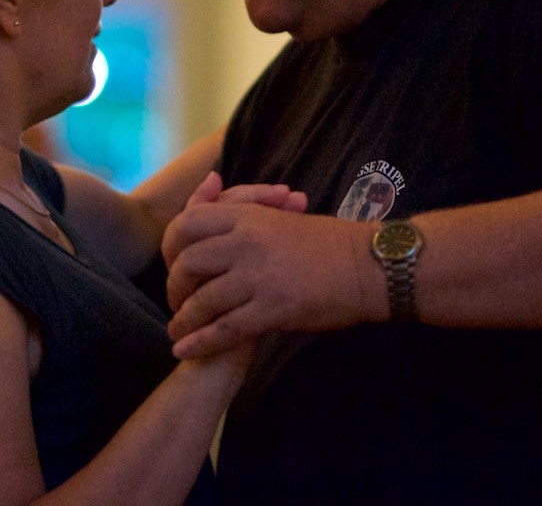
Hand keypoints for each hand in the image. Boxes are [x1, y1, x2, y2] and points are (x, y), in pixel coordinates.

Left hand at [161, 177, 377, 358]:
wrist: (369, 266)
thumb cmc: (329, 241)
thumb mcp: (280, 215)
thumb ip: (245, 210)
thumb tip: (210, 191)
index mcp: (247, 216)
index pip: (187, 223)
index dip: (172, 247)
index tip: (175, 266)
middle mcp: (245, 241)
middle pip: (187, 263)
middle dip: (175, 287)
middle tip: (177, 303)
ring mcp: (258, 275)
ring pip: (202, 300)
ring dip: (184, 320)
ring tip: (177, 332)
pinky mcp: (273, 308)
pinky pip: (225, 328)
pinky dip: (200, 342)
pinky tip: (185, 351)